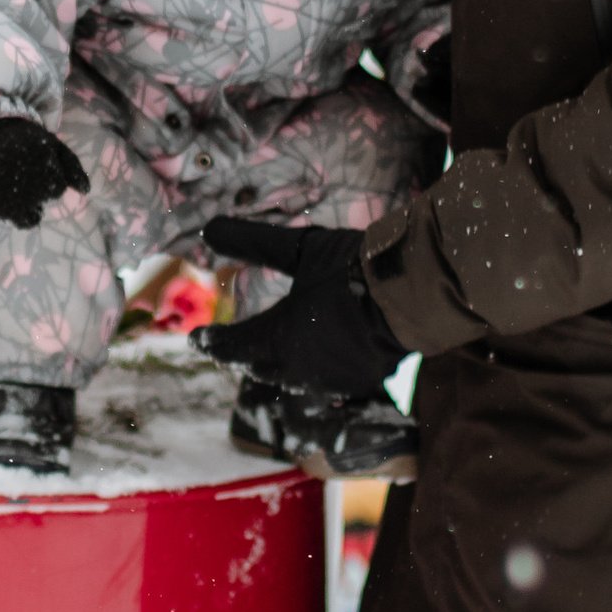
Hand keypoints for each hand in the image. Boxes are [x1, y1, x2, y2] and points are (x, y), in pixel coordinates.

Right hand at [0, 116, 90, 228]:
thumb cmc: (26, 140)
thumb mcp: (54, 146)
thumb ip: (73, 168)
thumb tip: (86, 191)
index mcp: (47, 175)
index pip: (56, 189)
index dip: (48, 177)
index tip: (37, 164)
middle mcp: (29, 191)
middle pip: (41, 203)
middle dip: (36, 190)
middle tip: (24, 171)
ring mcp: (9, 201)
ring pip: (28, 217)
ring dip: (27, 205)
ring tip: (17, 184)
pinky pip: (10, 218)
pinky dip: (11, 209)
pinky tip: (6, 191)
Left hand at [198, 218, 408, 403]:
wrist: (415, 296)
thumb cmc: (354, 270)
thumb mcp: (299, 249)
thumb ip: (252, 241)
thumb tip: (208, 229)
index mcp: (277, 339)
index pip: (233, 346)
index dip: (213, 342)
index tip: (196, 340)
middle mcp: (299, 368)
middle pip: (260, 367)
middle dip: (243, 356)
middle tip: (232, 347)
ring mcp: (332, 379)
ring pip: (294, 380)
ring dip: (278, 367)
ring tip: (270, 357)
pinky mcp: (362, 380)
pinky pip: (326, 382)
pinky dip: (313, 371)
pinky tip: (317, 364)